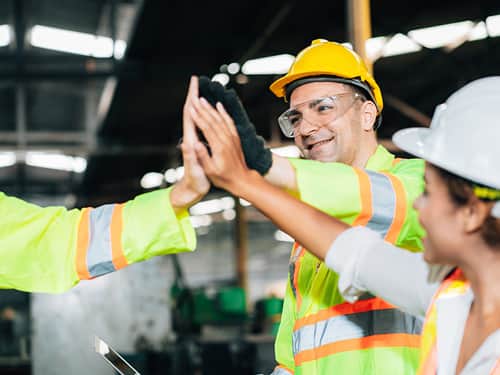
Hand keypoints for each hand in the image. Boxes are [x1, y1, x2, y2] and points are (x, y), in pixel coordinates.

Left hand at [170, 76, 209, 210]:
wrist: (191, 191)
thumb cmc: (194, 182)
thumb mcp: (195, 170)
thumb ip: (192, 157)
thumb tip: (188, 144)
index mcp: (190, 141)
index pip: (189, 114)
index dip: (191, 99)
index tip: (194, 84)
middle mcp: (190, 138)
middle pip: (191, 112)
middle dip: (193, 95)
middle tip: (196, 81)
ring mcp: (194, 141)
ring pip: (196, 117)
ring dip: (197, 103)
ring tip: (201, 90)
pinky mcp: (198, 145)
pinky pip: (202, 125)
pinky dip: (204, 115)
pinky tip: (208, 112)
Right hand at [198, 76, 272, 174]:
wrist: (242, 180)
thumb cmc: (224, 178)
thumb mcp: (211, 171)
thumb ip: (203, 156)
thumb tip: (195, 144)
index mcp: (219, 147)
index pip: (206, 128)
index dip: (198, 118)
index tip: (190, 109)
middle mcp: (226, 140)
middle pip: (213, 120)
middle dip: (202, 109)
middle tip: (194, 99)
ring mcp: (232, 138)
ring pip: (220, 119)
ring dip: (211, 108)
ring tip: (202, 99)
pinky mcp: (235, 138)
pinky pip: (229, 122)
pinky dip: (224, 113)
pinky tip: (219, 106)